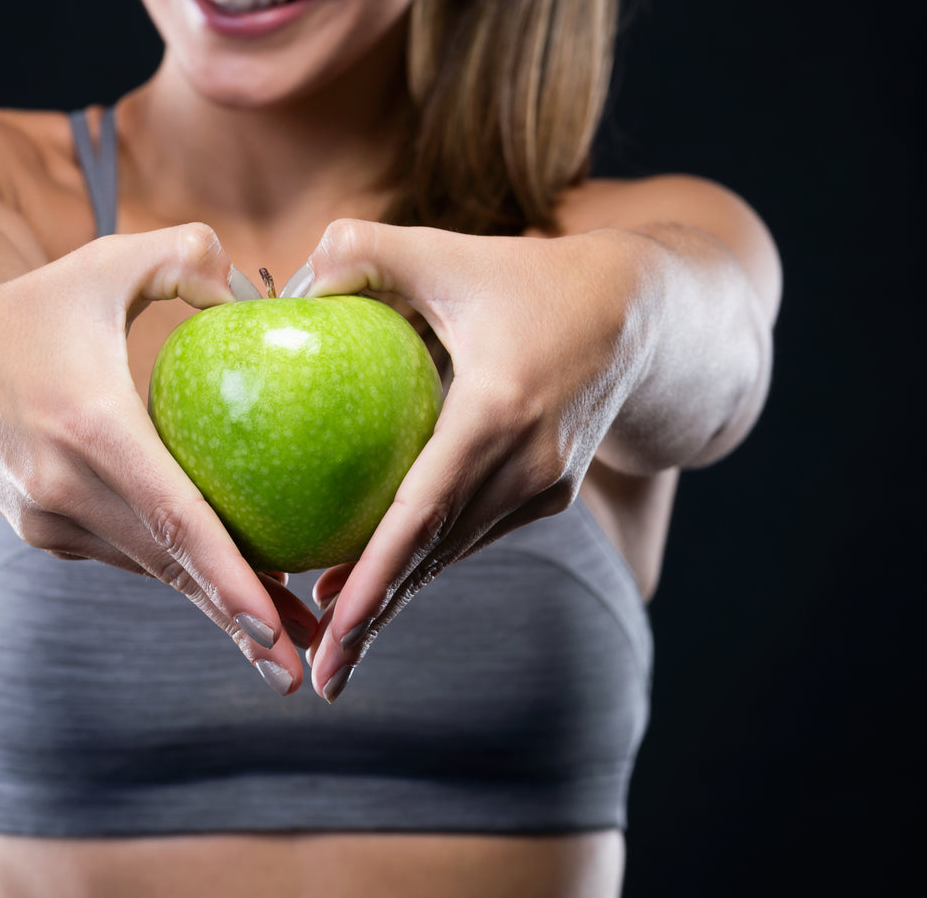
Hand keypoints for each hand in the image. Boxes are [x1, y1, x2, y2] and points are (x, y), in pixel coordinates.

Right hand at [0, 223, 318, 694]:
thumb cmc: (36, 303)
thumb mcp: (110, 261)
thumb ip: (190, 257)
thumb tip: (264, 292)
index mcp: (89, 428)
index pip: (174, 519)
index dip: (228, 578)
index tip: (278, 624)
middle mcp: (62, 489)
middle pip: (169, 568)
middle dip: (240, 623)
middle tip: (306, 669)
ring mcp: (46, 519)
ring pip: (148, 569)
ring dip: (212, 609)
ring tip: (283, 642)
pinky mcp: (40, 532)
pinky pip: (123, 554)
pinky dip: (174, 573)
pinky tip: (226, 590)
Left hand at [294, 219, 659, 701]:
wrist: (641, 315)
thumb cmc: (530, 276)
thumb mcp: (447, 250)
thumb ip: (362, 250)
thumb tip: (284, 284)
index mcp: (499, 408)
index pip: (425, 509)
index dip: (377, 574)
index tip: (332, 623)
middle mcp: (529, 462)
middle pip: (437, 556)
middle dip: (377, 621)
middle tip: (321, 677)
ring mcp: (545, 485)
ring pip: (455, 554)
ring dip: (398, 600)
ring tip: (337, 645)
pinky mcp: (550, 492)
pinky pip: (475, 534)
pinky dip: (427, 561)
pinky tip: (377, 580)